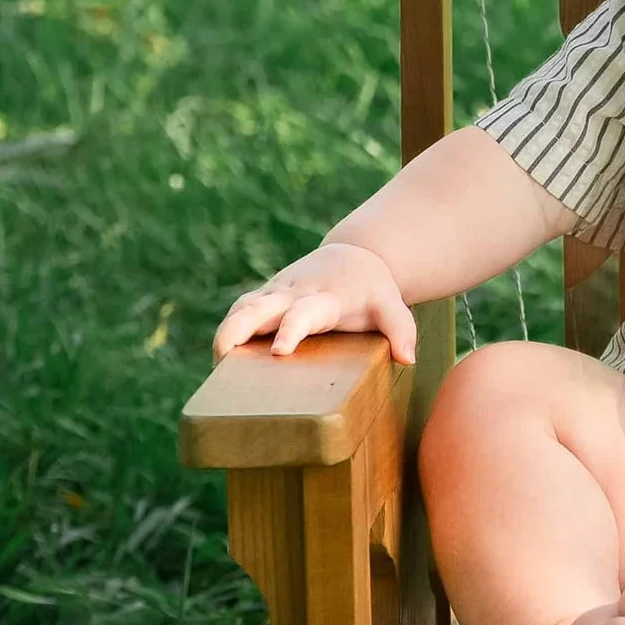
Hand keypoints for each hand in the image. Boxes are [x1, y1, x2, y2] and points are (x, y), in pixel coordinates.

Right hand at [213, 237, 415, 363]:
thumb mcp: (391, 305)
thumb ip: (401, 328)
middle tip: (224, 357)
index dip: (290, 330)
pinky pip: (239, 312)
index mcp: (324, 298)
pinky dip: (226, 333)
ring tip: (216, 368)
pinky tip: (220, 364)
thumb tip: (408, 358)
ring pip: (242, 308)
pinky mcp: (264, 299)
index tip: (279, 351)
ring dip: (226, 332)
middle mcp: (293, 294)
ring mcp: (275, 295)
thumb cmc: (372, 290)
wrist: (354, 256)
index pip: (303, 313)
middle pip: (258, 307)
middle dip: (238, 329)